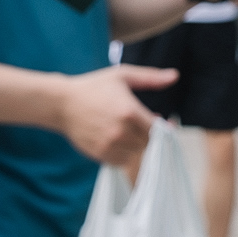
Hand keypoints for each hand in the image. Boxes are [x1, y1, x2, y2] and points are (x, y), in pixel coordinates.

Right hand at [50, 64, 173, 174]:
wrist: (62, 104)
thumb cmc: (94, 86)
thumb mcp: (122, 76)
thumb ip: (151, 78)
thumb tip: (175, 76)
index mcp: (130, 111)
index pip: (157, 129)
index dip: (163, 127)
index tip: (162, 122)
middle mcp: (121, 131)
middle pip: (148, 143)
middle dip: (148, 135)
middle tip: (142, 124)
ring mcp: (110, 144)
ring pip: (136, 153)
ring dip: (136, 144)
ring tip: (128, 131)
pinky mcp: (100, 154)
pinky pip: (121, 160)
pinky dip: (123, 152)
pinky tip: (117, 139)